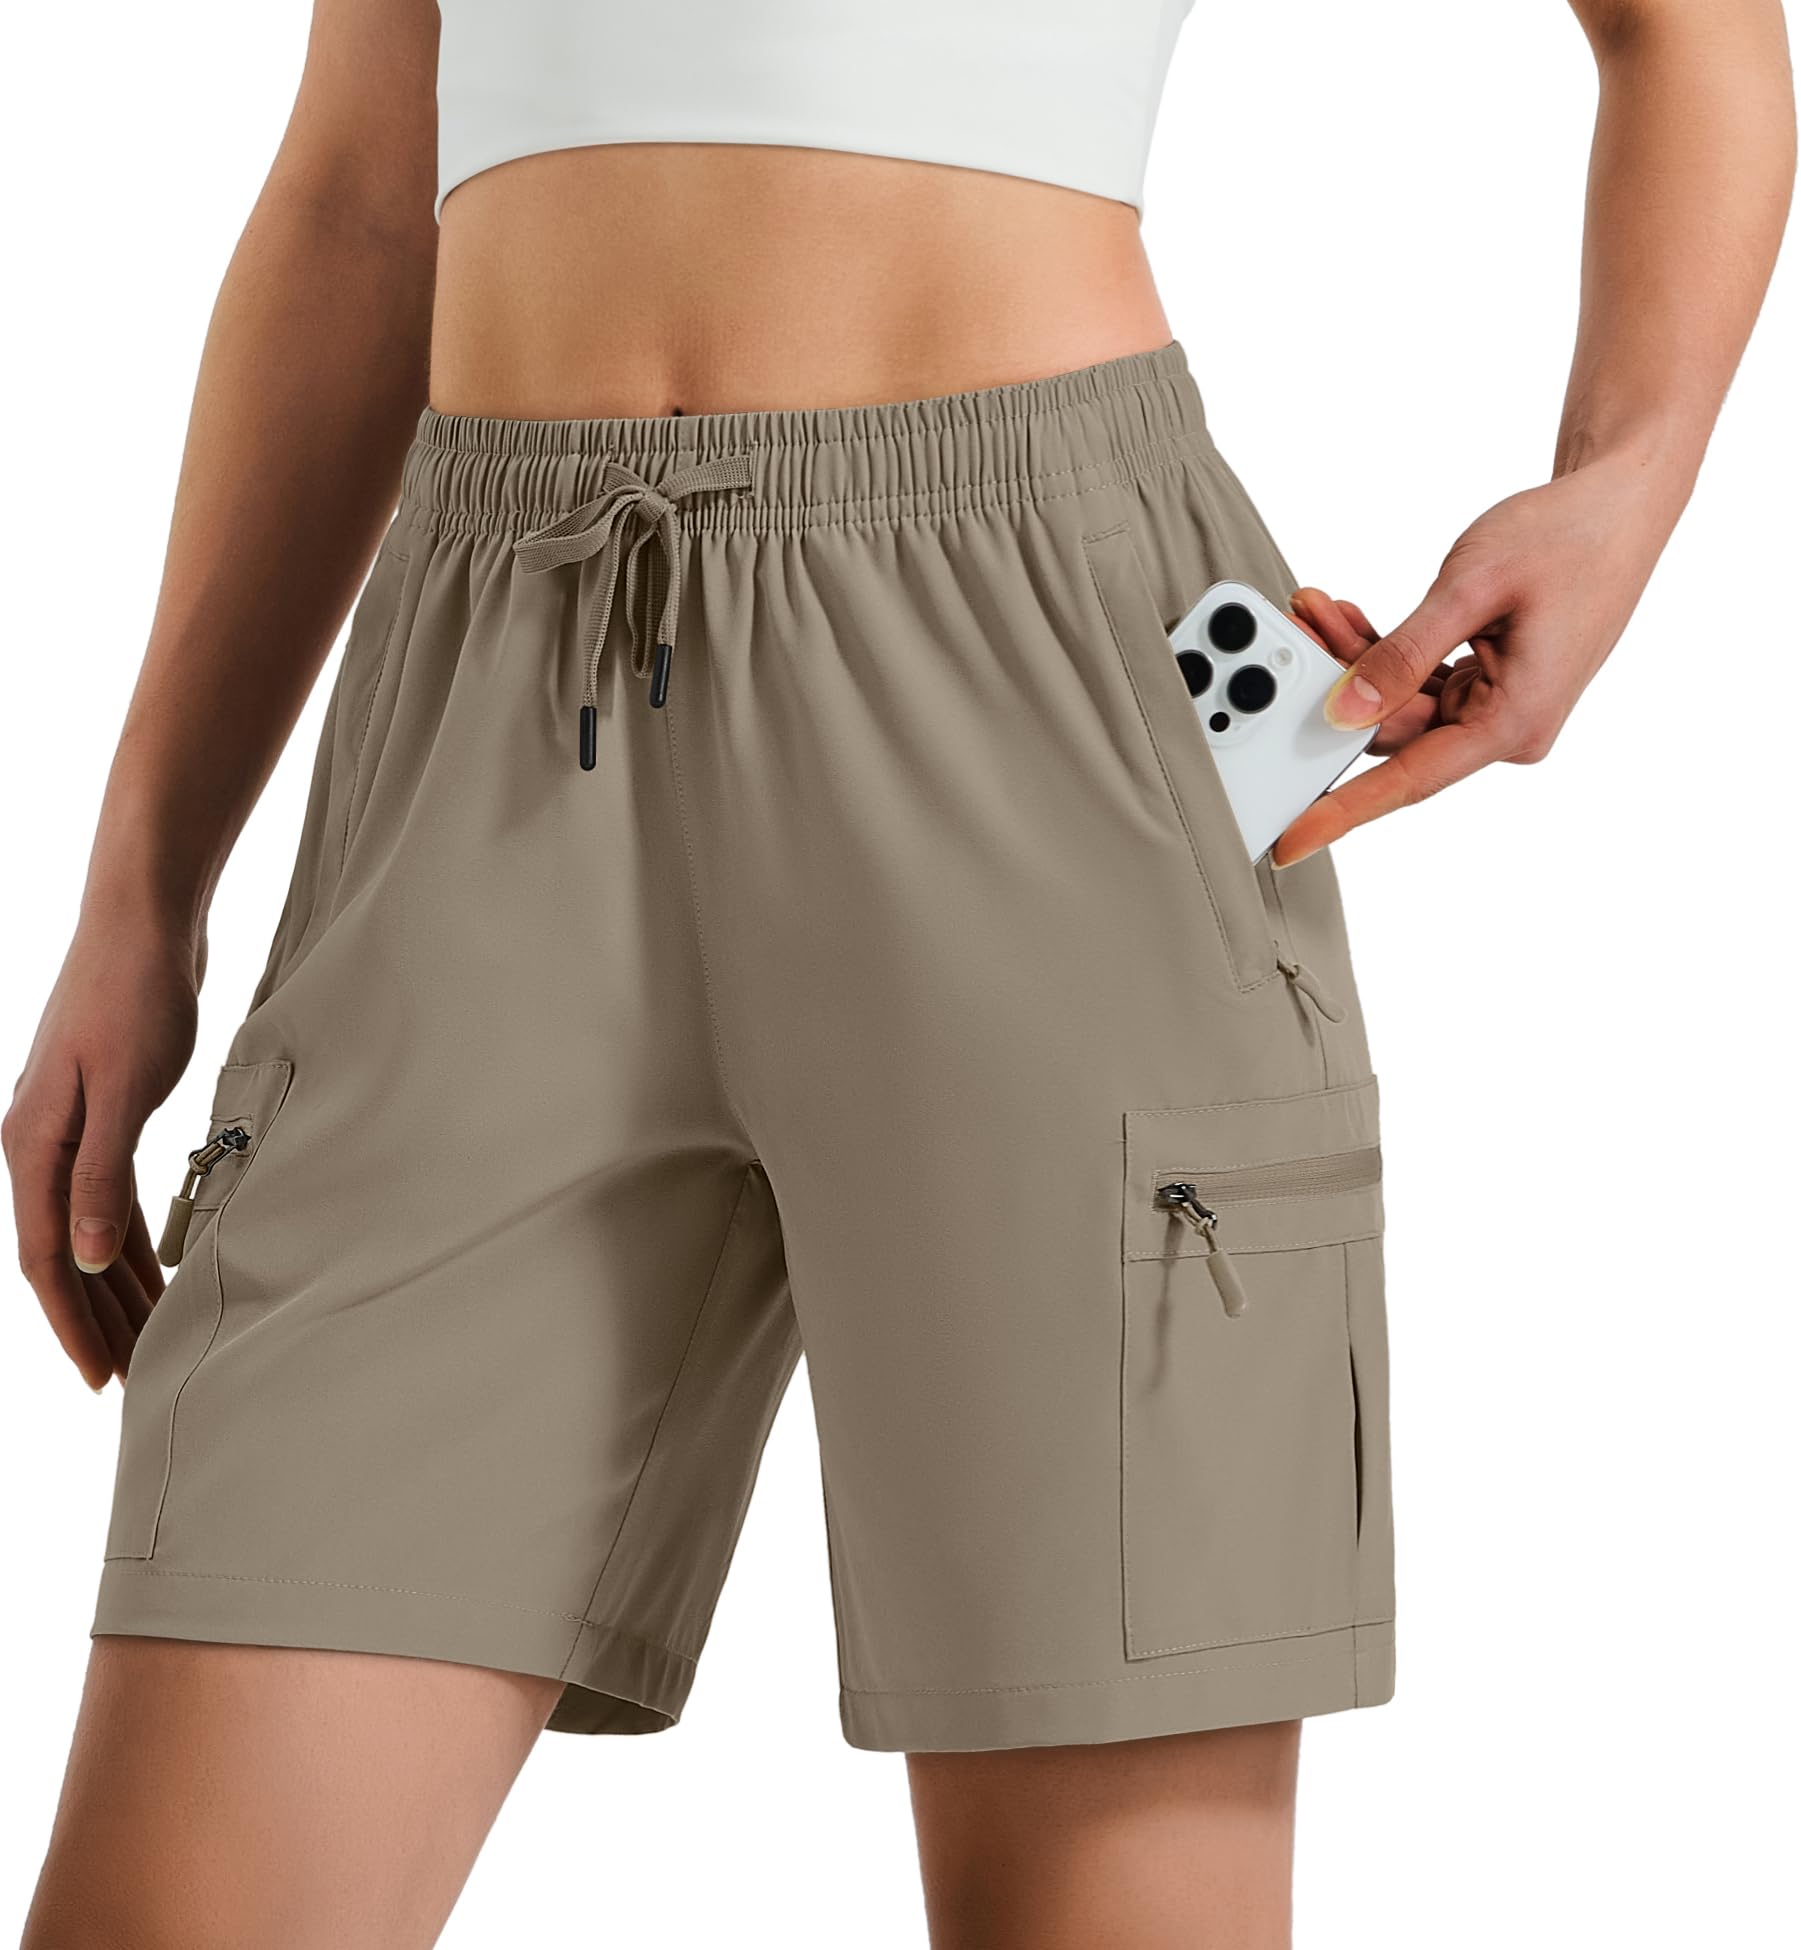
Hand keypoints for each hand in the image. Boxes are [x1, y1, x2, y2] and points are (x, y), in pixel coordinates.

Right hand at [5, 917, 199, 1388]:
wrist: (144, 921)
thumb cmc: (133, 993)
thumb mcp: (122, 1088)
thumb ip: (99, 1173)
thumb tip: (82, 1257)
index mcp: (31, 1145)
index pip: (43, 1257)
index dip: (71, 1321)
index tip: (100, 1377)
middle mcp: (39, 1144)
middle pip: (63, 1254)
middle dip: (94, 1318)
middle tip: (129, 1377)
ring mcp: (70, 1128)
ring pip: (88, 1230)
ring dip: (115, 1286)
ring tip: (145, 1337)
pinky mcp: (105, 1112)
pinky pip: (111, 1197)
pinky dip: (130, 1238)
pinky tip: (151, 1267)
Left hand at [1272, 456, 1676, 866]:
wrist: (1620, 505)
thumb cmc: (1569, 539)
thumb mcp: (1472, 589)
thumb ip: (1402, 655)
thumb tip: (1344, 711)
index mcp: (1513, 722)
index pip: (1409, 780)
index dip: (1341, 811)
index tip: (1290, 839)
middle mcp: (1506, 728)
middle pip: (1393, 732)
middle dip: (1337, 684)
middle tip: (1295, 630)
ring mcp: (1496, 709)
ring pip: (1398, 705)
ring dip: (1354, 660)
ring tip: (1318, 612)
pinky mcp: (1488, 685)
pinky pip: (1417, 683)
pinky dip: (1383, 653)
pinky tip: (1349, 620)